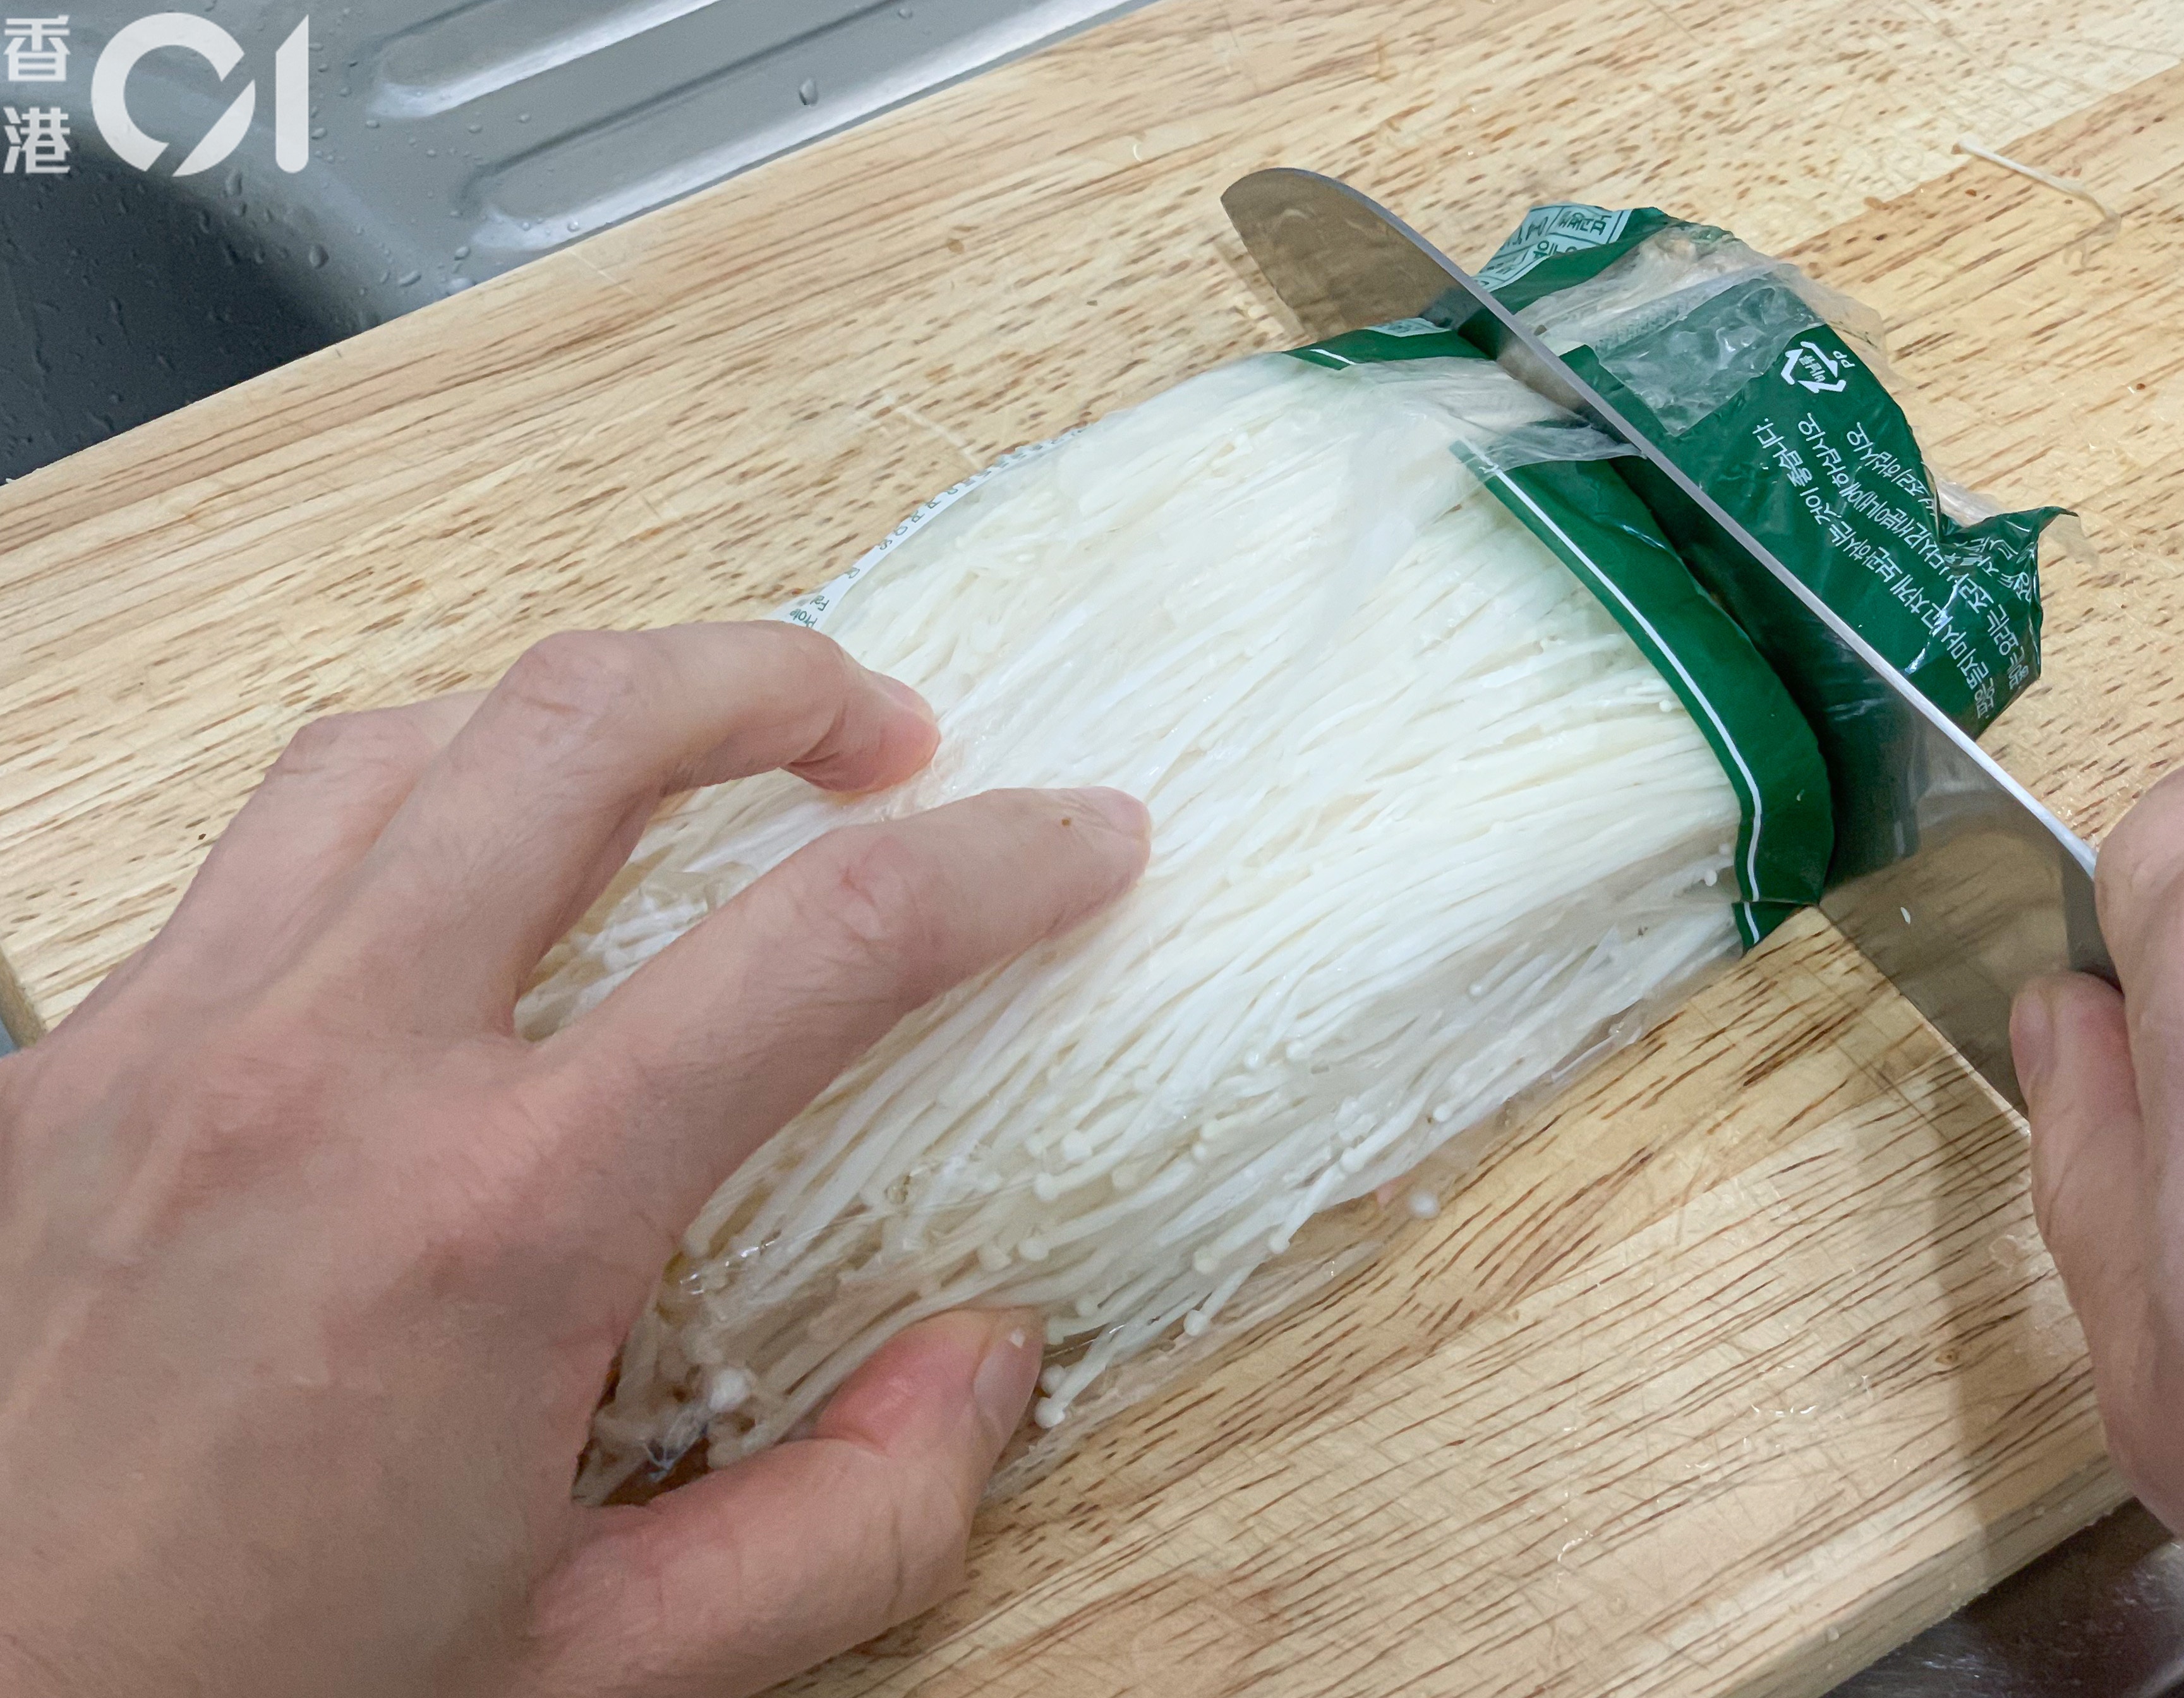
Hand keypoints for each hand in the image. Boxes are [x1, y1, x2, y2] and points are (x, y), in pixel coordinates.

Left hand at [0, 624, 1148, 1697]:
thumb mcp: (598, 1679)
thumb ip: (844, 1530)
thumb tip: (978, 1371)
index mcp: (495, 1224)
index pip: (824, 947)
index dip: (999, 866)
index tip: (1079, 843)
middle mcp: (326, 1079)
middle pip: (586, 725)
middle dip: (774, 679)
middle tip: (877, 730)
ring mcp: (170, 1046)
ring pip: (402, 745)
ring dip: (576, 719)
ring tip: (677, 770)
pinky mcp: (64, 1070)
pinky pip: (257, 850)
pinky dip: (401, 811)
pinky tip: (455, 897)